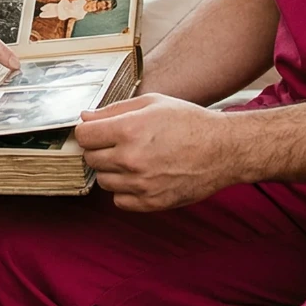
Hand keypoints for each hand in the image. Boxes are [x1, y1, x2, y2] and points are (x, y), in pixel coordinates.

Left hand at [75, 94, 236, 210]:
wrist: (222, 150)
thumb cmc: (188, 122)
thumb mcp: (152, 102)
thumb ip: (114, 110)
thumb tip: (85, 118)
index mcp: (129, 130)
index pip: (83, 136)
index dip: (87, 132)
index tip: (96, 131)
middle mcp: (131, 159)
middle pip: (90, 159)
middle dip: (99, 150)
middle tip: (117, 144)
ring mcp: (141, 184)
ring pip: (103, 181)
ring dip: (112, 170)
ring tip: (133, 159)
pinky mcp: (151, 203)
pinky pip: (119, 200)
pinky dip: (124, 190)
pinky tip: (139, 177)